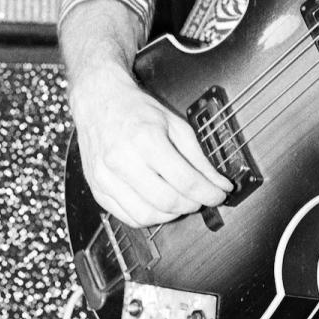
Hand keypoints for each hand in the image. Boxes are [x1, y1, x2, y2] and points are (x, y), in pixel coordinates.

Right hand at [70, 67, 230, 227]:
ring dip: (171, 214)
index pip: (185, 180)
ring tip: (181, 201)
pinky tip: (159, 205)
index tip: (220, 194)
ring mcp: (106, 178)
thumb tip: (220, 184)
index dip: (208, 193)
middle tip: (201, 198)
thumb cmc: (137, 109)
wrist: (99, 100)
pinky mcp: (97, 189)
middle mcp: (123, 160)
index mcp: (146, 139)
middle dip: (192, 205)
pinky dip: (149, 217)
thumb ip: (199, 158)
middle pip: (167, 201)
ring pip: (146, 215)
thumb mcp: (176, 125)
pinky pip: (127, 217)